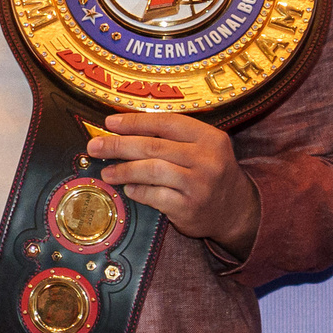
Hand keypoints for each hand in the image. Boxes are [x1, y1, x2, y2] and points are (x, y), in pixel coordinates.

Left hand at [86, 112, 260, 256]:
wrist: (237, 210)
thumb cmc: (211, 173)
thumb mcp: (203, 148)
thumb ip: (173, 137)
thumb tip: (124, 129)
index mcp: (209, 137)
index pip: (166, 122)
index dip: (134, 122)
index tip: (109, 123)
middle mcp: (207, 159)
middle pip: (153, 146)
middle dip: (119, 145)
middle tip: (95, 146)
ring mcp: (199, 185)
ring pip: (151, 171)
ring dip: (123, 170)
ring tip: (107, 171)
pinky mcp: (190, 208)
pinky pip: (155, 196)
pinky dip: (138, 191)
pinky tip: (128, 189)